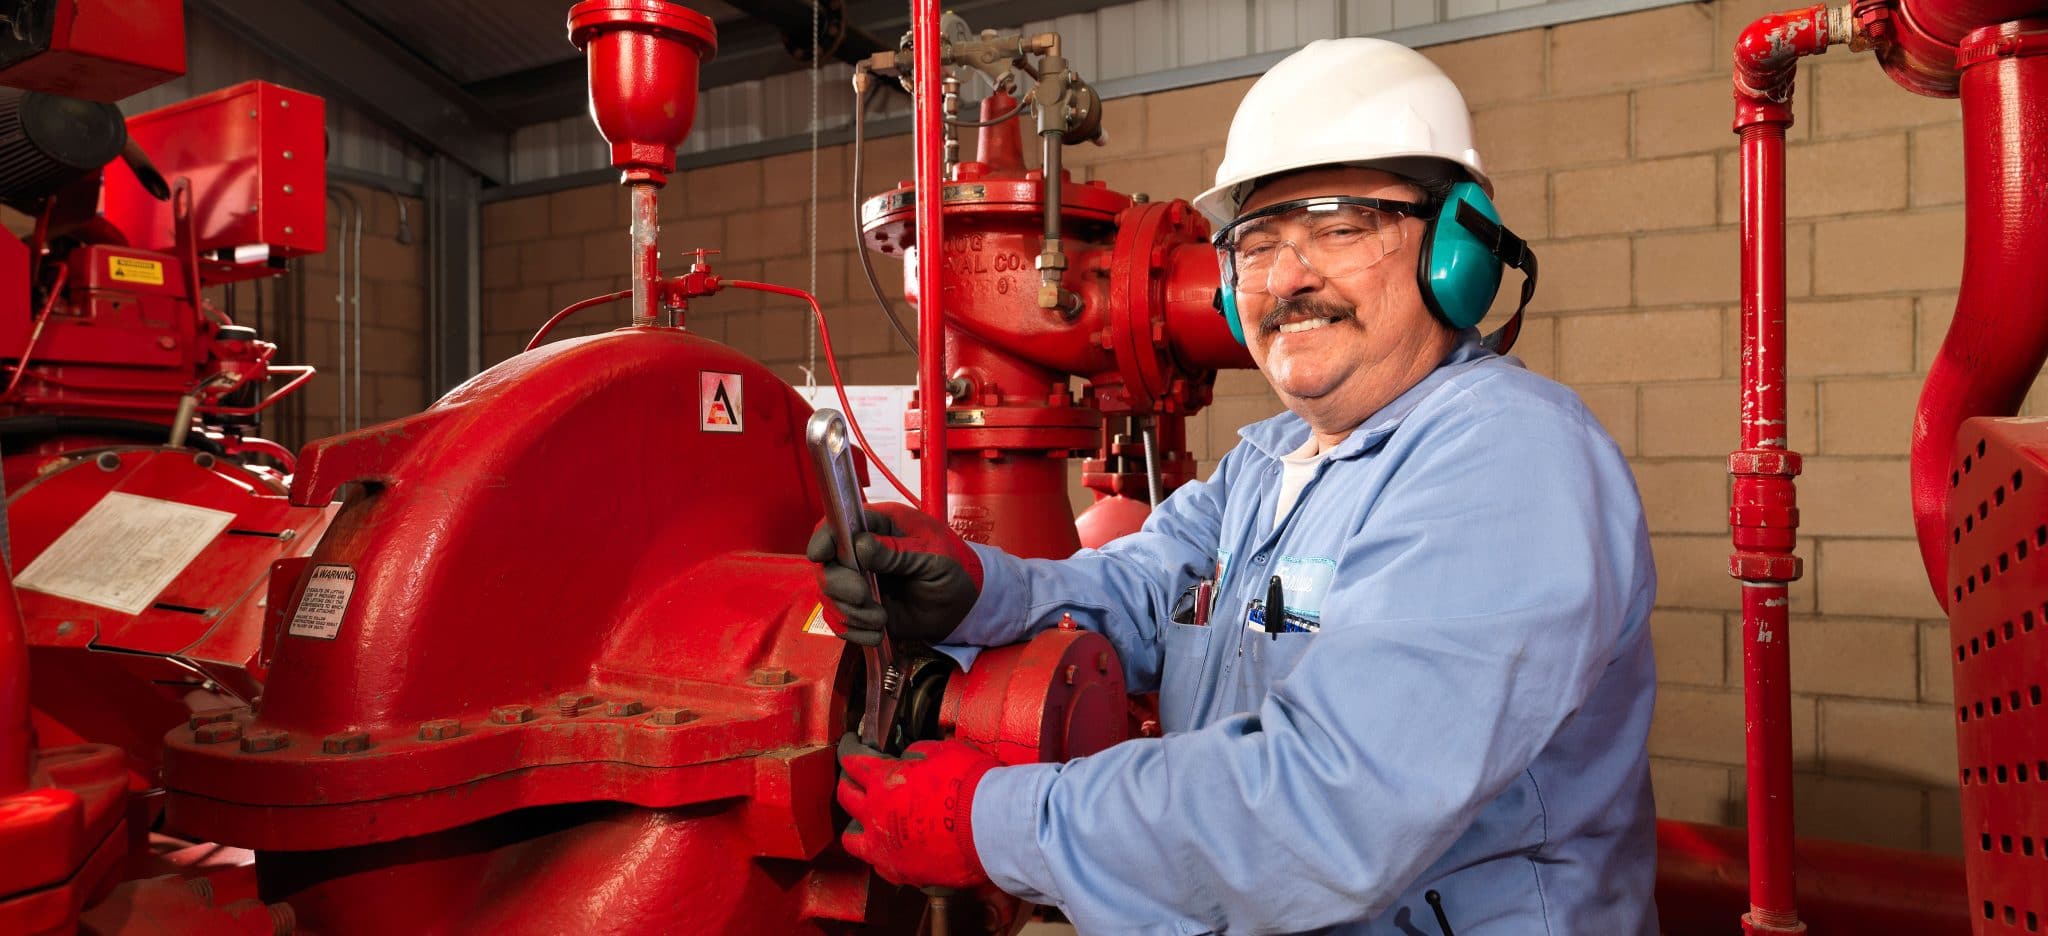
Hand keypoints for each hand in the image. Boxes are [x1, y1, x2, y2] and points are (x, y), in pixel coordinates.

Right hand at [807, 502, 981, 645]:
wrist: (965, 604)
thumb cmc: (954, 567)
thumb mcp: (931, 554)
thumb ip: (896, 551)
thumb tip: (861, 546)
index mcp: (878, 527)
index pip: (836, 526)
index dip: (823, 540)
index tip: (821, 556)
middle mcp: (861, 554)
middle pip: (826, 567)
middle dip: (840, 585)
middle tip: (864, 596)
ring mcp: (859, 583)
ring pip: (829, 597)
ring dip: (851, 613)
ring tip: (882, 618)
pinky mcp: (862, 610)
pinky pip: (840, 622)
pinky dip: (854, 632)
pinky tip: (877, 632)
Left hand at [837, 733, 996, 888]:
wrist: (992, 827)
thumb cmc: (972, 785)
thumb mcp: (945, 752)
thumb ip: (919, 753)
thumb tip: (910, 759)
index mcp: (884, 781)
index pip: (853, 762)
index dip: (851, 752)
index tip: (850, 750)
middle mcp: (875, 815)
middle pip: (845, 797)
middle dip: (848, 785)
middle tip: (854, 782)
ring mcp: (885, 847)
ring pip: (852, 838)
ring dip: (858, 827)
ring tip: (868, 823)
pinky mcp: (901, 872)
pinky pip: (880, 865)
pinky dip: (884, 855)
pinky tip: (895, 848)